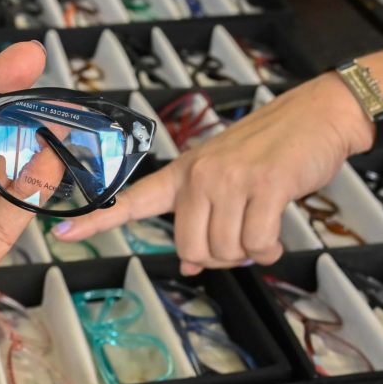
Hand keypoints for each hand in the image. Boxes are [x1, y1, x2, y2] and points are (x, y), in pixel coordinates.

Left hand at [51, 75, 373, 275]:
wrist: (318, 116)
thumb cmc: (271, 152)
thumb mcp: (225, 180)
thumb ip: (202, 218)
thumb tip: (192, 267)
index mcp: (182, 174)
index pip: (131, 200)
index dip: (96, 220)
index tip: (63, 233)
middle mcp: (197, 176)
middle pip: (190, 250)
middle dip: (220, 259)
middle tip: (242, 241)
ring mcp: (228, 179)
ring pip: (226, 252)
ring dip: (250, 253)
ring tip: (263, 225)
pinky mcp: (263, 186)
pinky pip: (257, 244)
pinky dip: (270, 250)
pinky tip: (277, 233)